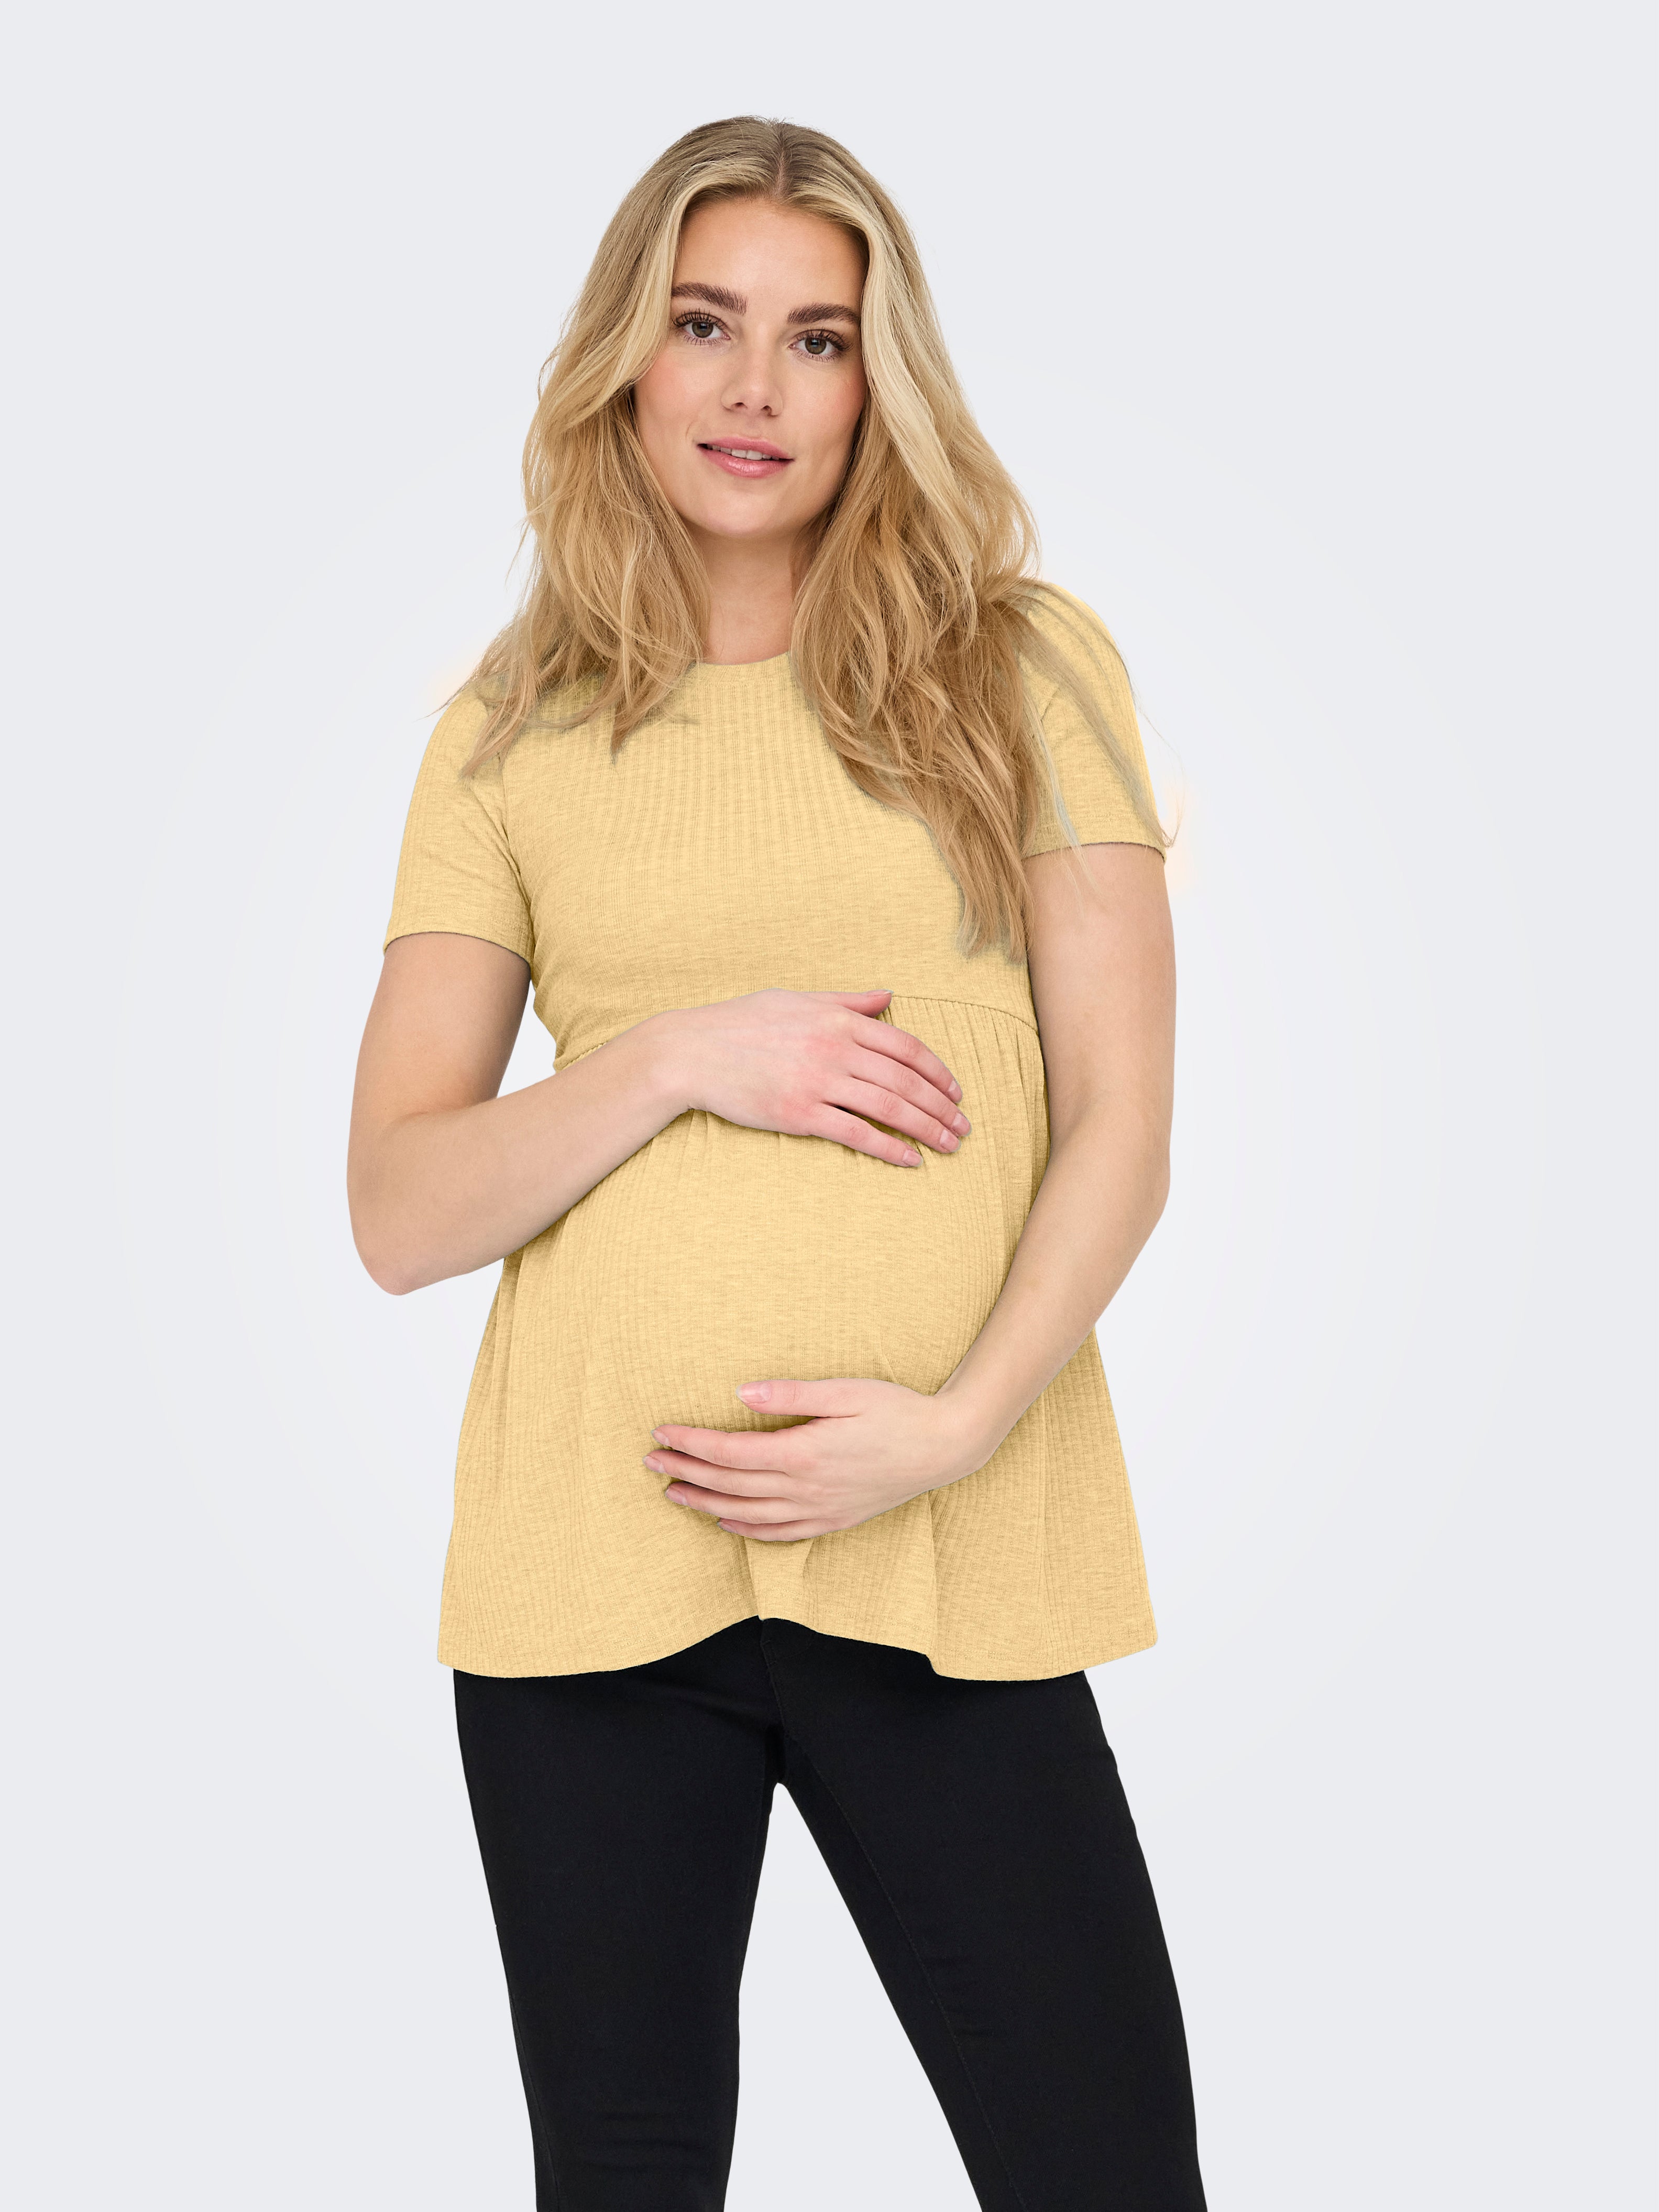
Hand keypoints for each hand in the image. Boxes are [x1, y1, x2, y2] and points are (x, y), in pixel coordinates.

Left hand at [644, 1377, 992, 1539]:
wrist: (944, 1447)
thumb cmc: (896, 1410)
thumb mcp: (845, 1390)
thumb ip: (790, 1394)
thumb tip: (739, 1394)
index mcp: (802, 1453)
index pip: (729, 1453)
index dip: (690, 1444)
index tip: (660, 1432)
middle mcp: (804, 1489)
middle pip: (729, 1485)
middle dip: (685, 1473)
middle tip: (650, 1461)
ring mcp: (818, 1510)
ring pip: (746, 1514)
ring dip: (705, 1504)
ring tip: (673, 1493)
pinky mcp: (832, 1520)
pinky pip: (778, 1534)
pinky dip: (745, 1530)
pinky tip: (726, 1522)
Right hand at [647, 989, 969, 1167]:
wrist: (692, 1052)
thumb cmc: (742, 1023)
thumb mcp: (797, 999)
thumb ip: (847, 1000)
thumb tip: (888, 995)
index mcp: (838, 1019)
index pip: (905, 1046)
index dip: (936, 1071)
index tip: (956, 1091)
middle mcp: (835, 1048)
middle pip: (905, 1080)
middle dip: (941, 1106)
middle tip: (963, 1127)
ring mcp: (818, 1082)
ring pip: (888, 1108)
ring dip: (926, 1129)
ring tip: (948, 1146)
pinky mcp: (799, 1114)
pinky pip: (856, 1134)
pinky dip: (889, 1148)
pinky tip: (911, 1160)